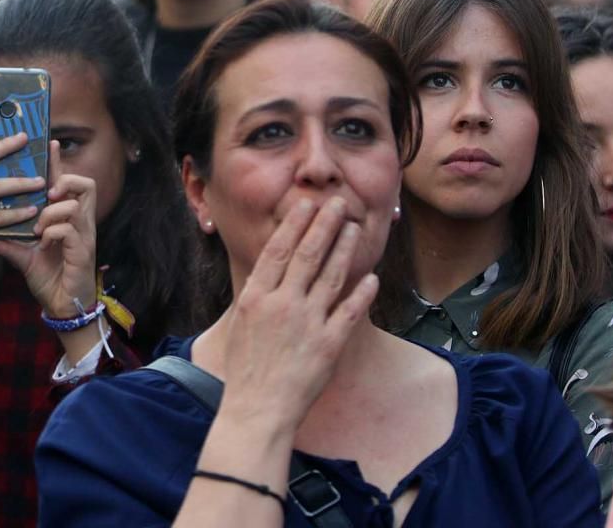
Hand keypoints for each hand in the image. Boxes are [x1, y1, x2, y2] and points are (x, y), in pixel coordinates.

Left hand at [0, 142, 96, 318]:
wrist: (61, 305)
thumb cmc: (47, 275)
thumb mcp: (22, 253)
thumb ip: (5, 237)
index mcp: (66, 217)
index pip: (65, 181)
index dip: (58, 162)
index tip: (48, 142)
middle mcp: (80, 221)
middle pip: (85, 184)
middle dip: (65, 180)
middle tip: (48, 191)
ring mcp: (84, 235)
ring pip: (74, 204)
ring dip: (53, 212)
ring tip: (38, 227)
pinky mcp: (83, 251)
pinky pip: (69, 229)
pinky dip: (52, 232)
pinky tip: (42, 244)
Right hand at [217, 197, 377, 428]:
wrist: (258, 409)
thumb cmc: (245, 369)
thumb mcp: (241, 322)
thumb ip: (258, 294)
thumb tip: (269, 268)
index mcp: (257, 297)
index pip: (278, 251)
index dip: (295, 225)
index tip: (306, 204)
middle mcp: (283, 305)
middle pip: (308, 255)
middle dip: (325, 225)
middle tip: (338, 204)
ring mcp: (308, 324)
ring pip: (331, 277)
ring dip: (345, 249)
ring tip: (355, 229)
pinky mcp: (329, 346)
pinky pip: (350, 312)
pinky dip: (362, 293)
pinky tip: (371, 277)